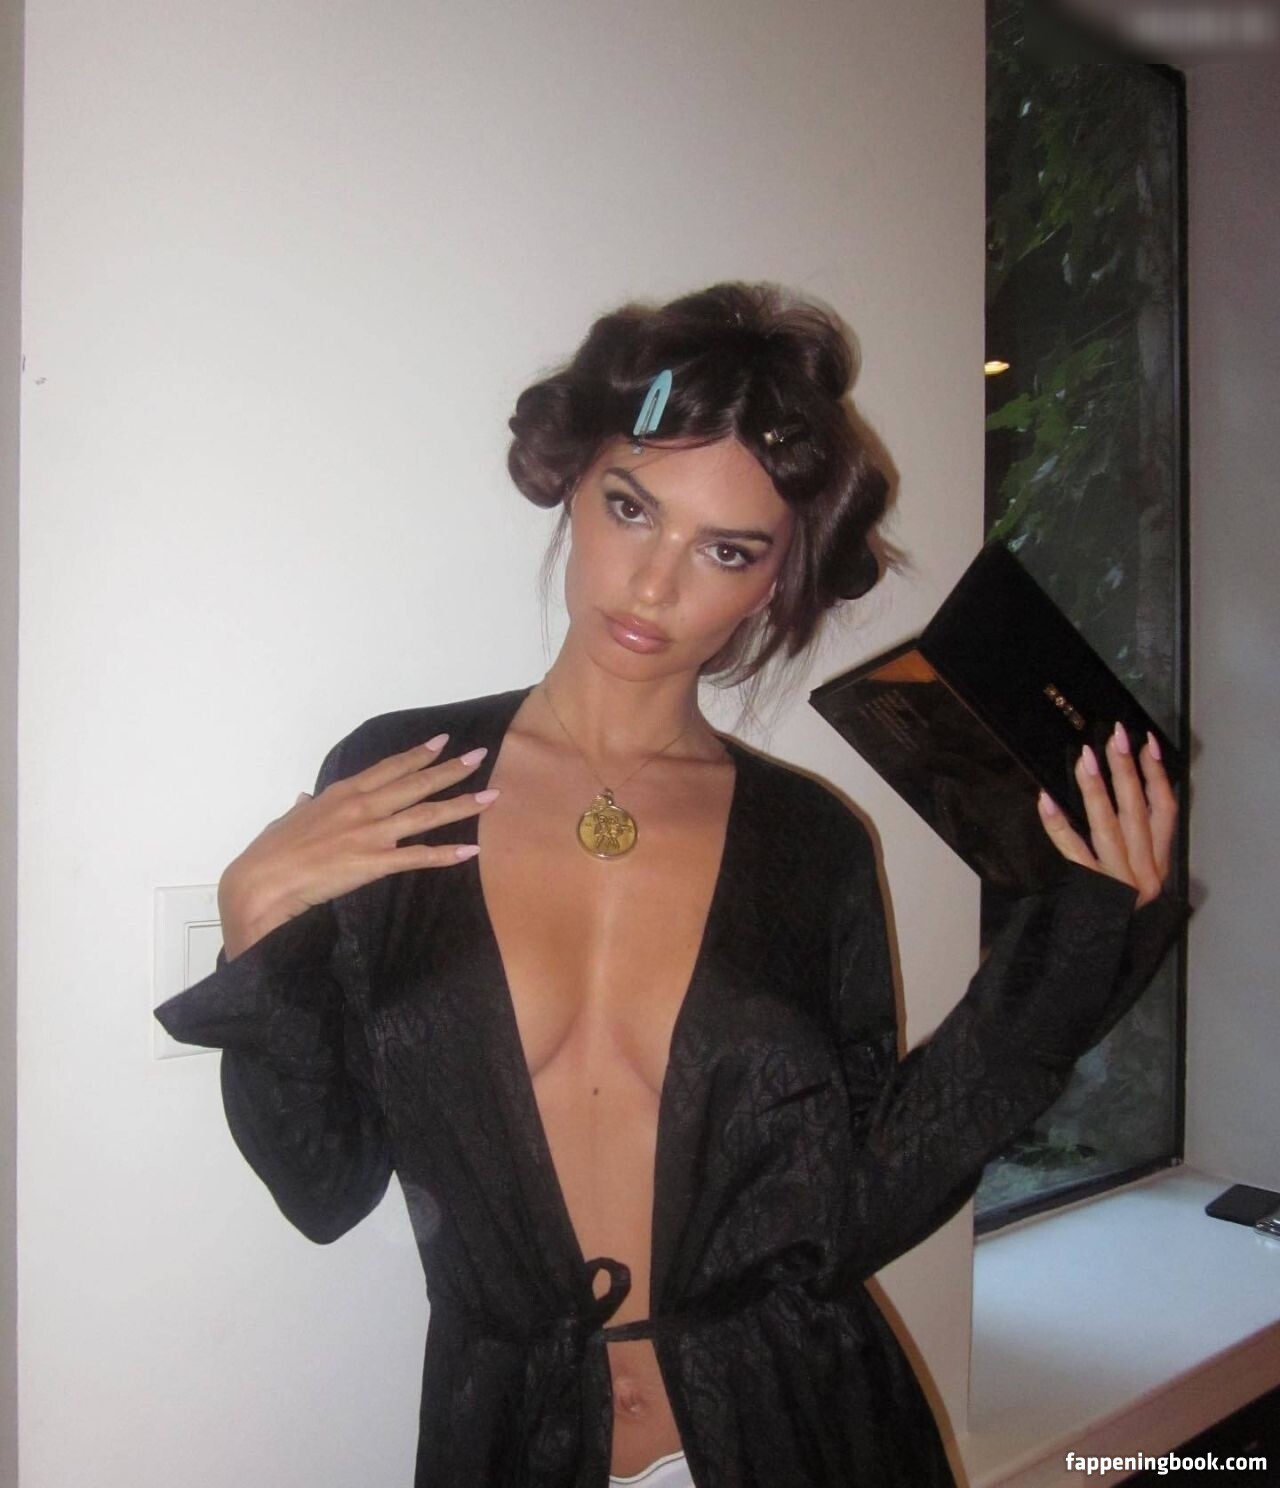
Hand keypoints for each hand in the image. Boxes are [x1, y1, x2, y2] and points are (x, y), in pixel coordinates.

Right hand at [218, 736, 497, 955]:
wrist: (262, 882)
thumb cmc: (270, 853)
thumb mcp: (288, 821)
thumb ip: (301, 809)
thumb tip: (302, 799)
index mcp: (341, 794)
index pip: (388, 769)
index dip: (417, 755)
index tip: (441, 742)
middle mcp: (361, 807)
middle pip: (415, 784)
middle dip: (450, 770)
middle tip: (480, 756)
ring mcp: (370, 833)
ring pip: (425, 815)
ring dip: (461, 805)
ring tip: (491, 797)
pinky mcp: (374, 862)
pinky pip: (418, 857)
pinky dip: (446, 854)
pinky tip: (470, 851)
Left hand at [1035, 723, 1176, 908]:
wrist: (1099, 966)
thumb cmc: (1115, 922)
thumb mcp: (1139, 884)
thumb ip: (1136, 849)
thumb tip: (1122, 797)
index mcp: (1158, 865)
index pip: (1165, 811)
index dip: (1158, 775)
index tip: (1147, 743)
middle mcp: (1145, 872)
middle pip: (1137, 811)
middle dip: (1126, 770)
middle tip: (1115, 736)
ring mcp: (1119, 882)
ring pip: (1109, 827)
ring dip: (1096, 790)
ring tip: (1086, 758)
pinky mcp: (1092, 892)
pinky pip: (1074, 852)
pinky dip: (1059, 825)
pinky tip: (1046, 800)